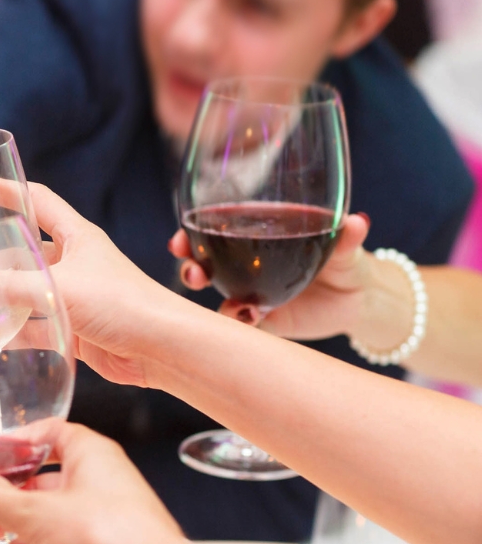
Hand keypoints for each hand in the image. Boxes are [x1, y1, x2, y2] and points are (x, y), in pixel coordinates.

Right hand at [0, 180, 185, 385]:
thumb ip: (6, 288)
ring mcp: (74, 296)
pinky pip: (34, 325)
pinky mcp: (74, 329)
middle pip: (20, 251)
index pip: (34, 200)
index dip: (2, 190)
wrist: (161, 348)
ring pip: (24, 290)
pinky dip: (11, 331)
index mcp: (76, 236)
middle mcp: (74, 262)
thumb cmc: (122, 304)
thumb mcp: (58, 288)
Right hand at [168, 213, 370, 338]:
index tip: (182, 236)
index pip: (215, 230)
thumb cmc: (348, 264)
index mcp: (258, 237)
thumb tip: (358, 221)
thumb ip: (348, 237)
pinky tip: (248, 316)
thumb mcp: (348, 250)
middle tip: (193, 271)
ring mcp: (249, 293)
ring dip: (210, 296)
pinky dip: (238, 321)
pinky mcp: (261, 320)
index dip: (193, 233)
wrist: (360, 303)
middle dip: (190, 266)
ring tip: (220, 298)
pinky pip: (239, 322)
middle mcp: (245, 265)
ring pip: (215, 292)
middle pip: (204, 263)